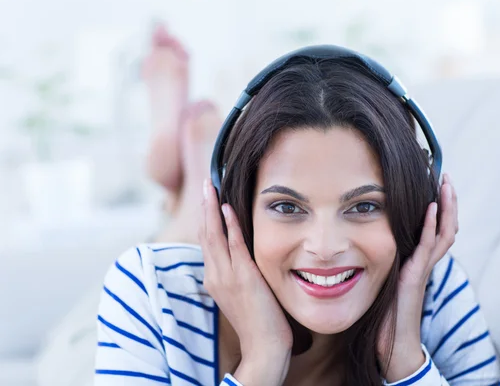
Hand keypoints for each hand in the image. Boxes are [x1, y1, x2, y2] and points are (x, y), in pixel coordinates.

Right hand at [200, 178, 291, 385]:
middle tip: (205, 184)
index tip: (208, 198)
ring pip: (213, 236)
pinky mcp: (243, 278)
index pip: (207, 241)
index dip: (206, 218)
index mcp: (214, 278)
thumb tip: (242, 253)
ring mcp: (227, 276)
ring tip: (210, 188)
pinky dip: (229, 226)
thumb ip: (238, 271)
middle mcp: (215, 275)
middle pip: (205, 234)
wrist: (264, 345)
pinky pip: (234, 246)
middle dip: (204, 207)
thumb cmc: (258, 319)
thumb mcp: (242, 291)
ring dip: (212, 209)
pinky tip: (227, 209)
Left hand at [377, 174, 458, 380]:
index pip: (435, 230)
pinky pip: (428, 248)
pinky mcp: (415, 277)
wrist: (391, 346)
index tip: (435, 185)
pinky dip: (431, 226)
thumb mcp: (384, 280)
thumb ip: (383, 262)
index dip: (440, 209)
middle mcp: (424, 263)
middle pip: (446, 227)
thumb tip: (365, 245)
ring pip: (444, 233)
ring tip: (446, 185)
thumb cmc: (385, 316)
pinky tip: (431, 207)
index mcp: (417, 262)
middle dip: (448, 202)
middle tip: (445, 177)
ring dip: (446, 208)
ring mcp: (422, 270)